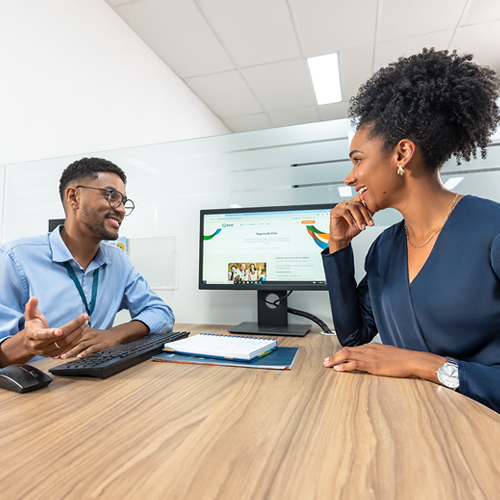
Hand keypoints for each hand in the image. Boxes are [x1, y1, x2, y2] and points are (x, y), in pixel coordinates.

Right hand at [22, 297, 87, 357]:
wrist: (30, 342)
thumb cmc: (32, 326)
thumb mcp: (30, 315)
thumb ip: (31, 307)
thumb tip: (33, 298)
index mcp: (33, 335)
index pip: (42, 335)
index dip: (51, 333)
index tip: (60, 331)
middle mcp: (40, 345)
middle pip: (60, 337)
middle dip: (74, 326)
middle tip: (84, 317)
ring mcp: (48, 351)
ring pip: (67, 343)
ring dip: (78, 332)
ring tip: (85, 322)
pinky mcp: (56, 354)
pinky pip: (69, 347)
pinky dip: (77, 338)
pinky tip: (82, 329)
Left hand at [60, 328, 119, 358]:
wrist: (116, 335)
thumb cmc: (101, 336)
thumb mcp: (90, 333)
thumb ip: (79, 336)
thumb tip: (66, 343)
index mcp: (85, 330)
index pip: (71, 337)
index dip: (62, 343)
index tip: (54, 350)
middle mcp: (89, 334)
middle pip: (74, 341)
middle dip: (64, 349)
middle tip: (55, 355)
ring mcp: (95, 339)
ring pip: (81, 345)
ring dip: (71, 351)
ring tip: (64, 357)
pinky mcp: (101, 344)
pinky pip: (91, 349)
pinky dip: (84, 353)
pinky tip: (79, 357)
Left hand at [323, 343, 444, 381]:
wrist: (411, 360)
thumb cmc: (401, 359)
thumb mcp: (386, 354)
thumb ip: (376, 356)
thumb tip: (369, 360)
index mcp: (371, 347)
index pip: (352, 348)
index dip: (340, 353)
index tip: (333, 357)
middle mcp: (368, 350)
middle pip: (346, 350)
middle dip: (334, 356)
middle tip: (325, 361)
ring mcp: (370, 357)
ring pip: (348, 355)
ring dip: (335, 360)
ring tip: (327, 365)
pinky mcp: (373, 365)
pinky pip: (356, 364)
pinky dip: (345, 366)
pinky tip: (338, 369)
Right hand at [329, 193, 374, 251]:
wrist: (343, 238)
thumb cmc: (352, 229)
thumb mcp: (364, 221)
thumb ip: (369, 213)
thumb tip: (375, 207)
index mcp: (353, 203)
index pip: (361, 197)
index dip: (367, 201)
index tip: (374, 207)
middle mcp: (347, 203)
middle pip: (358, 204)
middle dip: (365, 214)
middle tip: (369, 223)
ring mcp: (340, 206)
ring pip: (352, 207)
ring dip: (358, 218)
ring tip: (361, 226)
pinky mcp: (334, 211)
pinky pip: (344, 212)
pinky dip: (350, 219)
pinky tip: (352, 225)